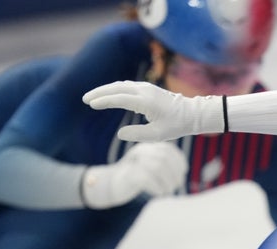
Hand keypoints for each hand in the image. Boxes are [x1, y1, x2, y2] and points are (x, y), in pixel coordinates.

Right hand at [80, 141, 187, 208]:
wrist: (112, 184)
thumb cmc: (137, 178)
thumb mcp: (152, 169)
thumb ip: (165, 167)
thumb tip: (181, 176)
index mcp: (148, 148)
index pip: (168, 149)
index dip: (179, 161)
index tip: (183, 173)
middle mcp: (141, 151)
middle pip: (164, 158)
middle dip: (175, 173)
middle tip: (177, 185)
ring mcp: (133, 162)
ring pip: (157, 167)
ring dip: (168, 182)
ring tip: (168, 191)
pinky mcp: (128, 175)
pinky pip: (146, 179)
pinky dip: (158, 188)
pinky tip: (159, 193)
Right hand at [83, 81, 225, 142]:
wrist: (192, 113)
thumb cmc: (176, 125)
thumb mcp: (158, 135)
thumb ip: (138, 134)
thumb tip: (120, 134)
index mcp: (146, 101)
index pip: (119, 98)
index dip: (104, 101)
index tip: (91, 104)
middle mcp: (144, 91)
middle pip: (116, 88)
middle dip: (99, 93)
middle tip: (84, 99)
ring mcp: (146, 87)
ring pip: (120, 86)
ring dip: (105, 90)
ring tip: (92, 97)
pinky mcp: (147, 88)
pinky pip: (126, 87)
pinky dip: (115, 90)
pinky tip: (109, 96)